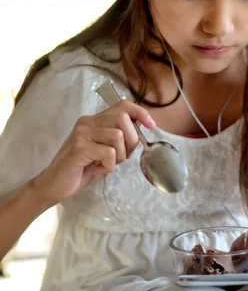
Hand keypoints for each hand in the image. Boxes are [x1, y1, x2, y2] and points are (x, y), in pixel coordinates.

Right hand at [31, 100, 155, 206]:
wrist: (53, 185)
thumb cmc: (80, 169)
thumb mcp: (102, 149)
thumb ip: (116, 138)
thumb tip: (142, 130)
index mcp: (93, 120)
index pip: (122, 105)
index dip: (140, 112)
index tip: (152, 125)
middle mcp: (87, 122)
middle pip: (123, 119)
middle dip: (131, 140)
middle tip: (121, 157)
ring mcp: (82, 133)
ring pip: (118, 136)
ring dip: (119, 156)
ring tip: (106, 164)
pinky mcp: (79, 148)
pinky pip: (109, 153)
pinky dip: (108, 166)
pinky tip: (97, 170)